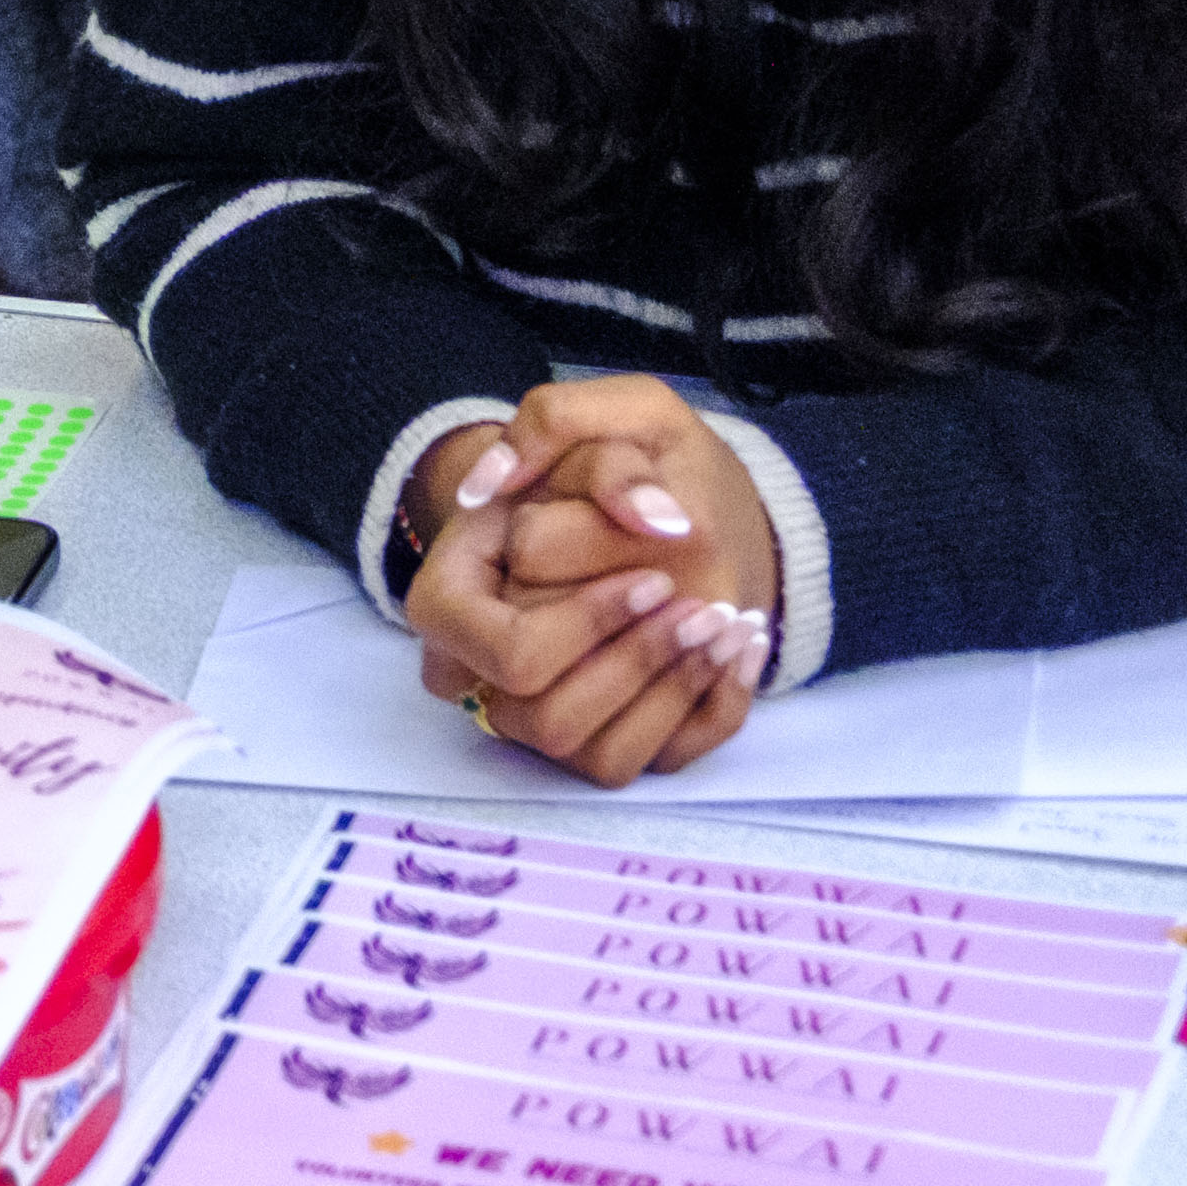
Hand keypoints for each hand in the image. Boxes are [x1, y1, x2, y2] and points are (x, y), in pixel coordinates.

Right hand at [406, 380, 775, 784]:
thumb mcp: (603, 422)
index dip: (587, 620)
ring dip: (677, 696)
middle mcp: (476, 674)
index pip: (511, 652)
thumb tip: (656, 518)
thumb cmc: (601, 467)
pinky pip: (653, 763)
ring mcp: (533, 716)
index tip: (653, 576)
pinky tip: (739, 657)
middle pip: (549, 718)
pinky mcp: (597, 739)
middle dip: (640, 664)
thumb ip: (589, 438)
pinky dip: (712, 715)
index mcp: (447, 600)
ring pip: (598, 759)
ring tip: (727, 630)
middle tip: (706, 607)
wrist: (633, 505)